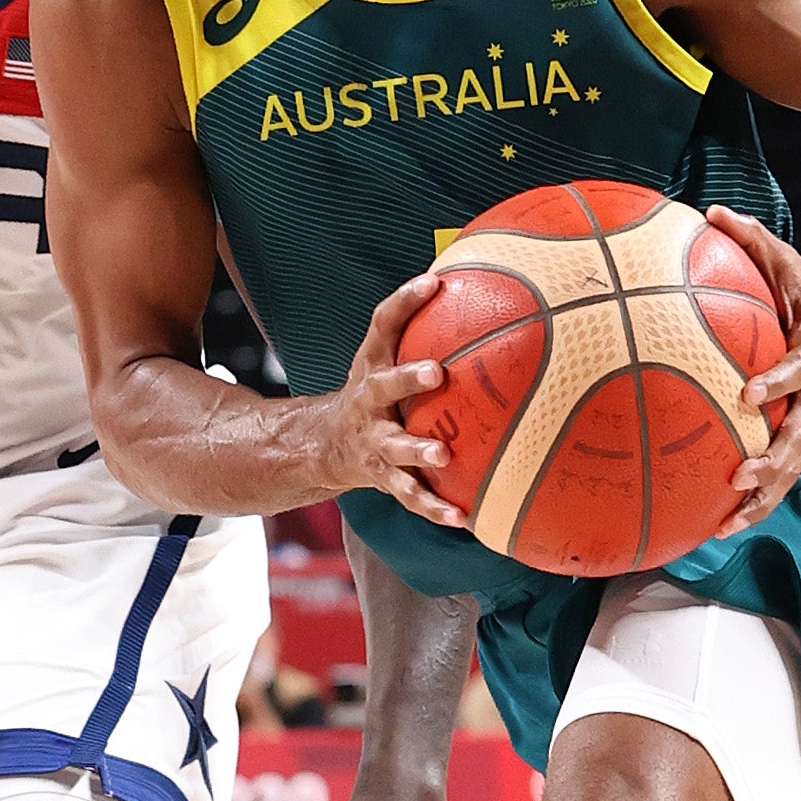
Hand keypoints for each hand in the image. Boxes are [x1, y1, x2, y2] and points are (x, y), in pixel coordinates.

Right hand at [321, 276, 467, 529]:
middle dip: (407, 379)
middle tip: (436, 372)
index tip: (433, 281)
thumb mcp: (384, 356)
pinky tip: (463, 519)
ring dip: (417, 452)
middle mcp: (368, 401)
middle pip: (383, 387)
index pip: (384, 323)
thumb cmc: (373, 393)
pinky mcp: (382, 476)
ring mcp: (374, 442)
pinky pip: (410, 495)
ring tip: (443, 456)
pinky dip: (434, 508)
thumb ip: (423, 328)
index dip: (405, 301)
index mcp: (372, 365)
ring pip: (394, 448)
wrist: (324, 445)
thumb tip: (476, 286)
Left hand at [703, 205, 800, 535]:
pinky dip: (758, 503)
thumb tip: (709, 210)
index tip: (747, 393)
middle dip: (774, 460)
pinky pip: (784, 474)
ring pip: (796, 467)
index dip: (778, 381)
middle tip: (739, 475)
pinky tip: (718, 526)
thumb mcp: (786, 258)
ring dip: (764, 499)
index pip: (800, 368)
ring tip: (725, 525)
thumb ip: (750, 236)